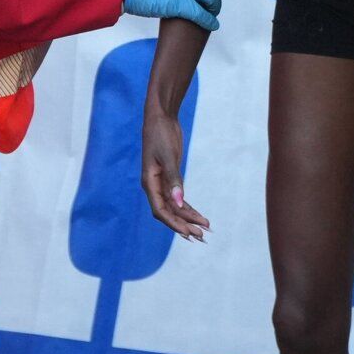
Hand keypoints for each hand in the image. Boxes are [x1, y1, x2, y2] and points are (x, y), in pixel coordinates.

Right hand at [142, 108, 208, 240]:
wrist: (160, 117)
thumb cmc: (161, 135)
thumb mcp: (169, 157)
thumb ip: (174, 180)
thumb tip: (180, 202)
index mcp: (149, 183)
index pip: (161, 211)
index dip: (174, 223)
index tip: (188, 233)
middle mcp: (154, 186)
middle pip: (169, 212)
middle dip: (184, 224)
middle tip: (201, 236)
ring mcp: (161, 182)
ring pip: (174, 206)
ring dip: (188, 217)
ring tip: (204, 227)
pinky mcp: (169, 176)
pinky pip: (178, 197)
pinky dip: (188, 206)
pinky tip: (197, 215)